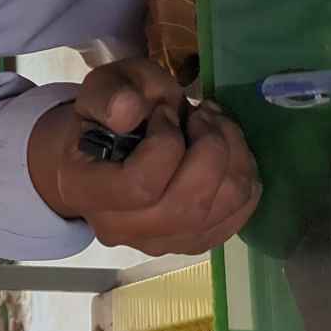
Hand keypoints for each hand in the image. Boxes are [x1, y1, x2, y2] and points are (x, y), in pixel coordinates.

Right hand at [28, 59, 260, 253]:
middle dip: (211, 147)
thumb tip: (131, 110)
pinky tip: (227, 150)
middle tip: (202, 115)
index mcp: (87, 190)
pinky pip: (237, 216)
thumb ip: (109, 94)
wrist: (100, 155)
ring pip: (220, 210)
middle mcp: (122, 229)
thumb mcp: (99, 88)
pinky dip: (244, 177)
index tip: (165, 112)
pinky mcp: (191, 243)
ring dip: (234, 158)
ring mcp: (159, 243)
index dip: (166, 142)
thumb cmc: (101, 117)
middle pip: (188, 205)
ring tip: (217, 126)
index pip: (139, 185)